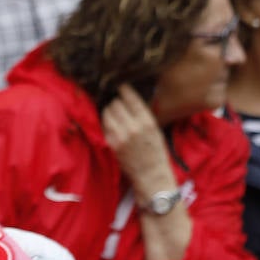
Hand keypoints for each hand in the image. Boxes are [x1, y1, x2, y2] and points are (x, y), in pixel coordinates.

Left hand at [101, 85, 176, 199]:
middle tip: (117, 103)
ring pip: (107, 113)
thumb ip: (143, 115)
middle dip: (116, 102)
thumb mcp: (155, 129)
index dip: (124, 89)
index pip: (131, 98)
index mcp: (148, 122)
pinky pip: (104, 125)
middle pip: (116, 104)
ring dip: (109, 110)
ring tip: (113, 112)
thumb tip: (130, 99)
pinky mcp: (111, 144)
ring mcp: (120, 136)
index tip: (121, 86)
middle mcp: (133, 127)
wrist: (151, 174)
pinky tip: (111, 123)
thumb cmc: (155, 151)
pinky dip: (106, 122)